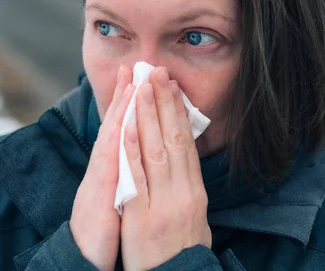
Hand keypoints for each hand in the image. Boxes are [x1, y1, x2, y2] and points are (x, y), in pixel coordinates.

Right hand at [70, 65, 133, 270]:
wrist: (86, 255)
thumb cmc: (105, 225)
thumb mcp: (119, 192)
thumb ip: (127, 170)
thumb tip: (138, 151)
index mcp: (113, 166)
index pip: (124, 128)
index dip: (132, 103)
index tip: (141, 77)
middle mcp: (104, 168)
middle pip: (116, 126)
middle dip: (125, 95)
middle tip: (133, 66)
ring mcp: (99, 180)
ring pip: (111, 140)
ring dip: (121, 112)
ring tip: (130, 85)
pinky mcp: (98, 198)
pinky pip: (107, 169)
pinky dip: (115, 148)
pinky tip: (121, 129)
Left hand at [121, 67, 211, 270]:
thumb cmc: (184, 256)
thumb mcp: (197, 224)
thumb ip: (189, 195)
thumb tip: (187, 171)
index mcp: (195, 193)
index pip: (186, 144)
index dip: (179, 114)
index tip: (172, 88)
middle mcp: (183, 193)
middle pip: (173, 140)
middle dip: (164, 103)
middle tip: (158, 72)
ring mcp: (163, 203)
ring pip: (156, 150)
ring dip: (149, 115)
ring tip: (143, 85)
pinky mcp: (142, 217)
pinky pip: (136, 178)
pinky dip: (132, 149)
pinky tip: (127, 125)